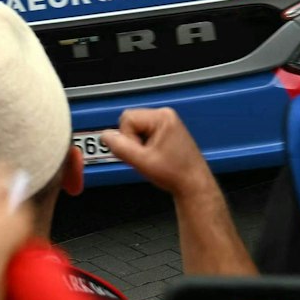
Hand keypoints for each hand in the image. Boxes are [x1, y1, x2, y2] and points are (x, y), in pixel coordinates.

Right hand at [101, 107, 217, 202]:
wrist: (193, 184)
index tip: (140, 153)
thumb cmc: (176, 173)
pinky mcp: (166, 130)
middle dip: (132, 141)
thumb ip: (120, 147)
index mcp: (162, 117)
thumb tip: (105, 136)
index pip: (126, 119)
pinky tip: (154, 156)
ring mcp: (167, 122)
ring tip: (151, 157)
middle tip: (145, 156)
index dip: (127, 139)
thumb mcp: (141, 162)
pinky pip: (143, 132)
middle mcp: (165, 115)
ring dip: (137, 144)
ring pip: (135, 128)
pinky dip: (144, 145)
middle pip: (130, 121)